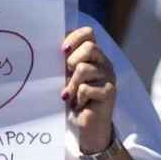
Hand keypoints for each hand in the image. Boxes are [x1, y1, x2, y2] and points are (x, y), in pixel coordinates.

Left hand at [62, 27, 117, 154]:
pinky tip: (80, 105)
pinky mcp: (110, 92)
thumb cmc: (73, 98)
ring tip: (72, 96)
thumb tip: (50, 44)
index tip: (62, 51)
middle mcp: (104, 62)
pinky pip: (86, 88)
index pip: (88, 33)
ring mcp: (109, 76)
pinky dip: (78, 98)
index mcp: (93, 55)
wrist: (85, 126)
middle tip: (68, 76)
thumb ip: (64, 60)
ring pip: (84, 68)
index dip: (74, 38)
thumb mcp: (66, 75)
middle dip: (72, 62)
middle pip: (89, 47)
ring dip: (72, 84)